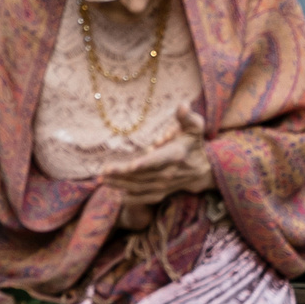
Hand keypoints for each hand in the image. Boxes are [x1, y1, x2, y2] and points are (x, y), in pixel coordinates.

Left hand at [100, 104, 218, 205]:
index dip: (145, 163)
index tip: (130, 165)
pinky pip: (144, 198)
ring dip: (120, 184)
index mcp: (175, 155)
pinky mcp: (161, 193)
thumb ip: (187, 116)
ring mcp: (164, 185)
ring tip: (102, 180)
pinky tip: (118, 195)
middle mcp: (169, 173)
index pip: (158, 160)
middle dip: (122, 174)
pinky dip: (131, 199)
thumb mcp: (195, 127)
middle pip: (142, 174)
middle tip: (103, 171)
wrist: (202, 170)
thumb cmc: (193, 144)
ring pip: (139, 187)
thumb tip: (182, 104)